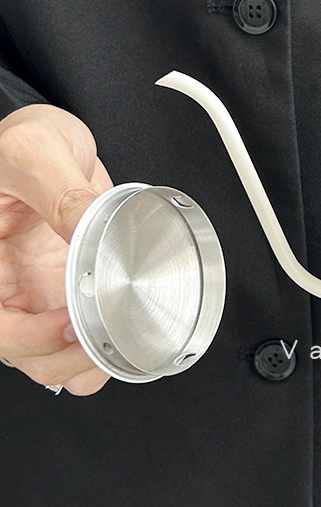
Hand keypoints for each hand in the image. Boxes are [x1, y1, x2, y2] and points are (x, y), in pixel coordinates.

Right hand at [0, 105, 113, 394]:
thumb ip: (61, 192)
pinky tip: (122, 342)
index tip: (66, 322)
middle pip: (17, 351)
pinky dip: (97, 356)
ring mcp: (31, 295)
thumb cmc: (23, 141)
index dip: (24, 337)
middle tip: (105, 338)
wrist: (51, 142)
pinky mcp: (62, 297)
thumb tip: (88, 230)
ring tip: (118, 345)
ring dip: (80, 366)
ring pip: (44, 360)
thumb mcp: (36, 151)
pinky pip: (73, 344)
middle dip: (61, 358)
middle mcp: (2, 285)